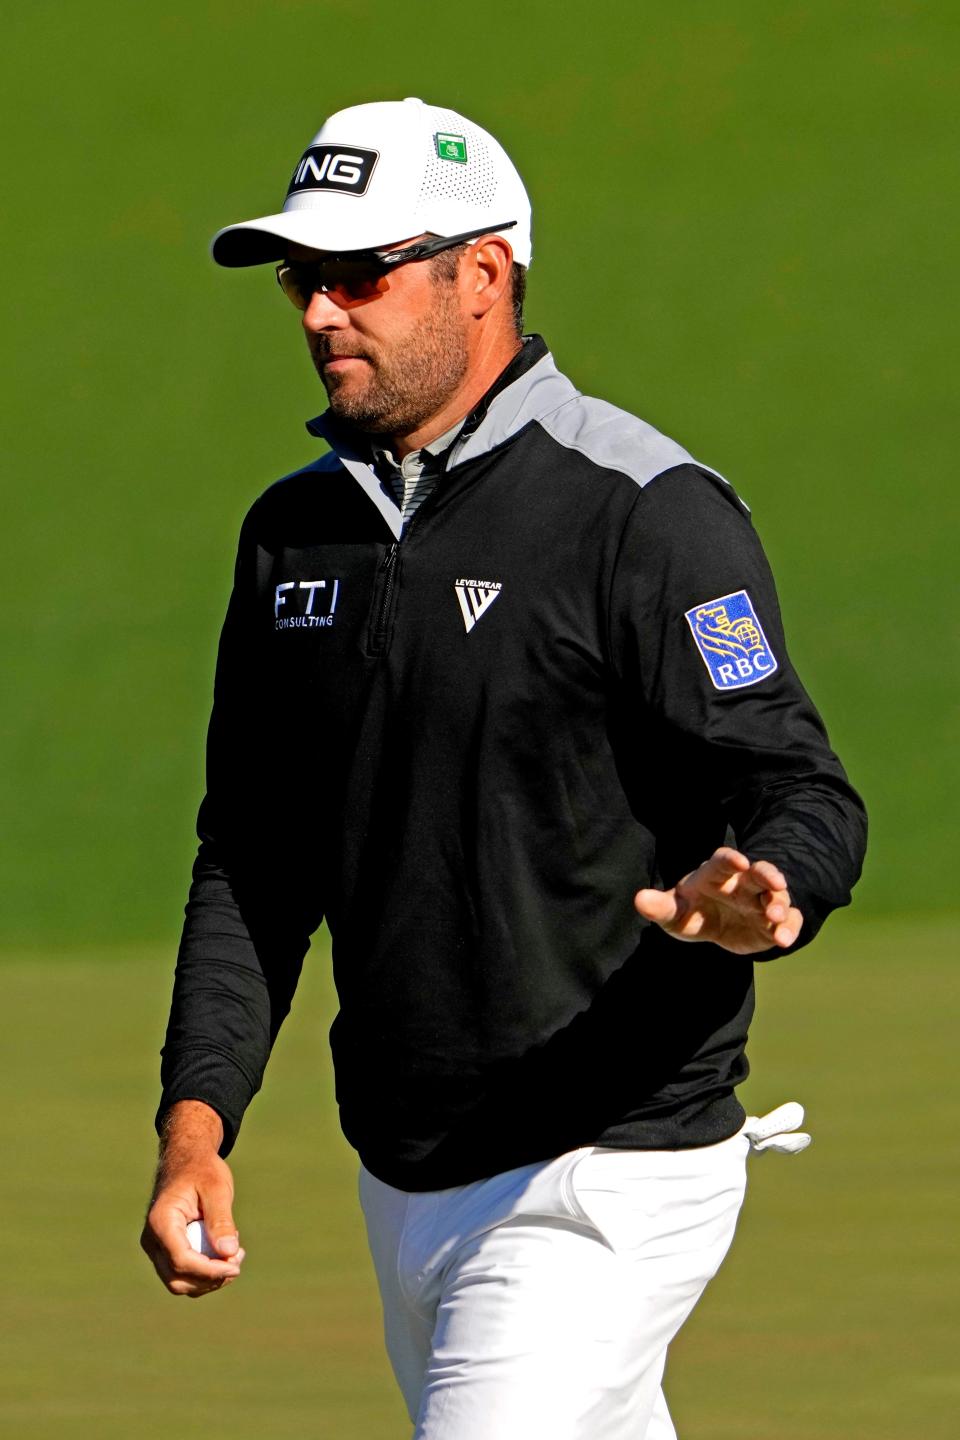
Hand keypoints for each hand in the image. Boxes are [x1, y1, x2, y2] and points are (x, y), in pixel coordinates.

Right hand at [140, 1100, 245, 1297]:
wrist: (186, 1161)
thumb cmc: (202, 1170)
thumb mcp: (216, 1188)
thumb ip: (221, 1220)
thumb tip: (229, 1252)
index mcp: (161, 1221)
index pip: (181, 1260)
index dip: (209, 1270)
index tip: (235, 1266)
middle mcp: (152, 1239)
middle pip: (177, 1278)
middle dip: (210, 1278)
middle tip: (238, 1260)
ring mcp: (155, 1248)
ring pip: (179, 1282)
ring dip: (208, 1279)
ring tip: (234, 1255)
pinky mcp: (164, 1251)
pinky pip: (182, 1274)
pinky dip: (203, 1273)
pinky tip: (223, 1253)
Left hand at [634, 846, 802, 954]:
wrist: (714, 928)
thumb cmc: (691, 912)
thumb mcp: (674, 912)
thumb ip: (659, 907)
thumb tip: (640, 899)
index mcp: (716, 875)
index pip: (723, 861)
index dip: (731, 859)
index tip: (739, 862)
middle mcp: (742, 884)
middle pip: (758, 872)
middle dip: (768, 875)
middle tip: (776, 882)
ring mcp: (760, 902)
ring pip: (777, 896)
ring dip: (779, 904)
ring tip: (775, 917)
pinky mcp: (773, 923)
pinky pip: (788, 921)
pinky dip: (790, 928)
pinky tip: (784, 940)